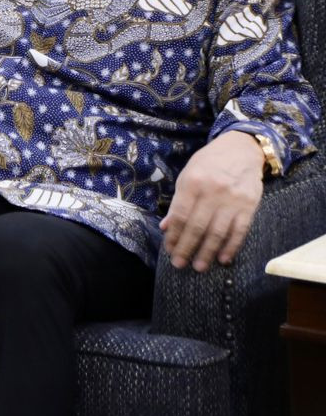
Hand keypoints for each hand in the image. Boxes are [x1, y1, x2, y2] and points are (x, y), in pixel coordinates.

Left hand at [160, 131, 265, 270]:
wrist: (242, 149)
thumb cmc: (209, 162)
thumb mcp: (187, 175)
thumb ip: (178, 201)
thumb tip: (166, 227)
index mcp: (193, 183)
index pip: (180, 215)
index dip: (174, 235)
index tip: (169, 250)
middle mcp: (212, 192)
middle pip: (197, 226)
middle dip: (187, 248)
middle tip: (179, 264)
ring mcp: (233, 200)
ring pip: (218, 232)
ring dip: (207, 252)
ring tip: (199, 267)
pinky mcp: (250, 205)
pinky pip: (240, 230)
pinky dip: (231, 246)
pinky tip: (223, 259)